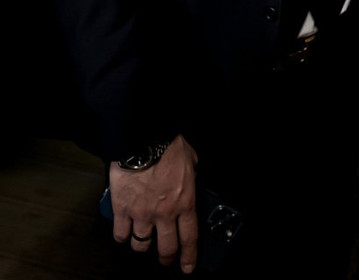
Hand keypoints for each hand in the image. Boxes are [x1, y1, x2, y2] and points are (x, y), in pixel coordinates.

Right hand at [110, 134, 197, 273]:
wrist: (142, 139)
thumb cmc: (167, 145)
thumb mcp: (190, 158)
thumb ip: (191, 174)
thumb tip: (191, 176)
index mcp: (184, 202)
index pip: (189, 237)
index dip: (189, 256)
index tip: (187, 266)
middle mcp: (164, 214)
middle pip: (166, 248)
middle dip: (166, 258)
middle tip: (165, 260)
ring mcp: (141, 214)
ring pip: (141, 245)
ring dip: (142, 246)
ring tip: (142, 242)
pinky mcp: (122, 209)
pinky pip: (119, 233)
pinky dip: (121, 236)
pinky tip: (123, 232)